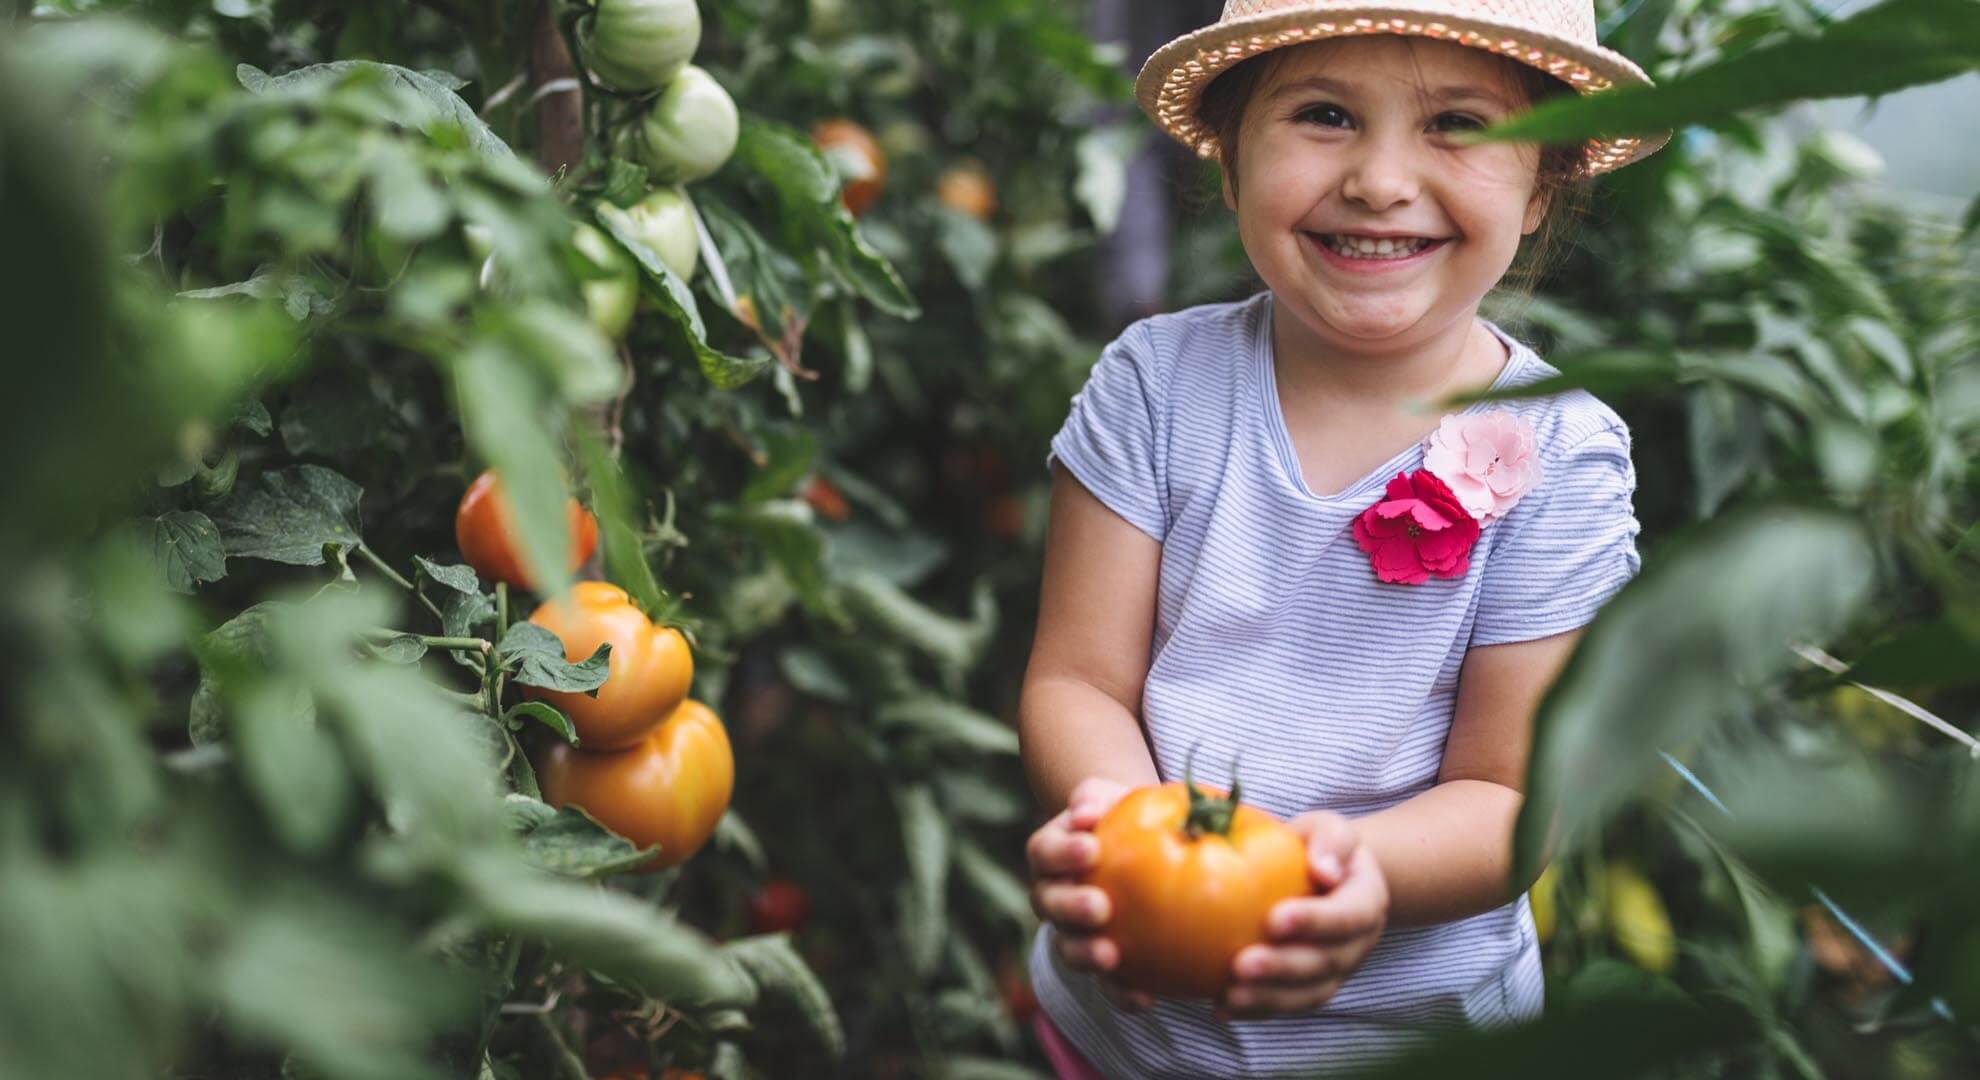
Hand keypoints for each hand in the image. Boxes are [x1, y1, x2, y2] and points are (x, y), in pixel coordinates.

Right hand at [1025, 777, 1154, 1011]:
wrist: (1140, 847)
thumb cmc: (1125, 816)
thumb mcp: (1113, 797)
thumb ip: (1096, 796)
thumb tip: (1087, 808)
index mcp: (1049, 854)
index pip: (1044, 852)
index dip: (1062, 853)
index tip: (1092, 849)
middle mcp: (1051, 896)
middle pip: (1048, 904)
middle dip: (1070, 908)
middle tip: (1100, 906)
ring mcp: (1071, 932)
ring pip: (1066, 948)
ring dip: (1084, 954)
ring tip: (1111, 955)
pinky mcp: (1099, 962)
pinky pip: (1104, 984)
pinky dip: (1121, 994)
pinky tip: (1146, 998)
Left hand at [1215, 810, 1388, 1021]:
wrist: (1325, 875)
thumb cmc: (1319, 846)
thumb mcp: (1329, 828)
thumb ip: (1332, 840)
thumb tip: (1324, 869)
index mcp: (1367, 901)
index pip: (1348, 916)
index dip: (1314, 922)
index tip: (1274, 919)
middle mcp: (1358, 943)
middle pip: (1326, 962)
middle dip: (1283, 967)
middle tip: (1241, 965)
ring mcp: (1338, 970)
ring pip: (1308, 993)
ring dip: (1269, 998)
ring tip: (1229, 996)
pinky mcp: (1312, 986)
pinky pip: (1287, 1004)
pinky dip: (1256, 1009)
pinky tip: (1221, 1007)